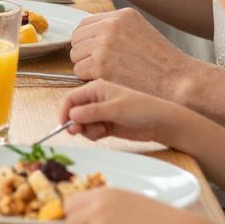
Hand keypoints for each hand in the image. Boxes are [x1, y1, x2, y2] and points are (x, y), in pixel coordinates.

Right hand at [59, 78, 180, 143]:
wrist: (161, 123)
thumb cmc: (142, 110)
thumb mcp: (115, 109)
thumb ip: (92, 112)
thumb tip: (71, 115)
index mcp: (97, 89)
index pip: (71, 98)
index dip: (65, 111)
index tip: (64, 125)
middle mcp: (96, 100)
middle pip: (74, 112)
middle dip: (75, 122)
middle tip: (79, 131)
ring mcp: (101, 113)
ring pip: (81, 123)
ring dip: (86, 130)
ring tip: (100, 131)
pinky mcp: (106, 125)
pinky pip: (91, 131)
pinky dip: (93, 134)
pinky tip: (104, 133)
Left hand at [67, 8, 193, 94]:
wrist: (177, 80)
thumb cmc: (162, 61)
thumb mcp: (140, 31)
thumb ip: (115, 28)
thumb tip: (89, 35)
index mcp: (120, 16)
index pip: (84, 24)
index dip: (85, 40)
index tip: (91, 50)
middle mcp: (110, 26)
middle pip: (77, 39)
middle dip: (84, 53)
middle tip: (99, 65)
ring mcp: (104, 45)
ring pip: (76, 56)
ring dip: (86, 67)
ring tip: (107, 73)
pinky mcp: (100, 65)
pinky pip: (79, 71)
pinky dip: (88, 78)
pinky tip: (106, 80)